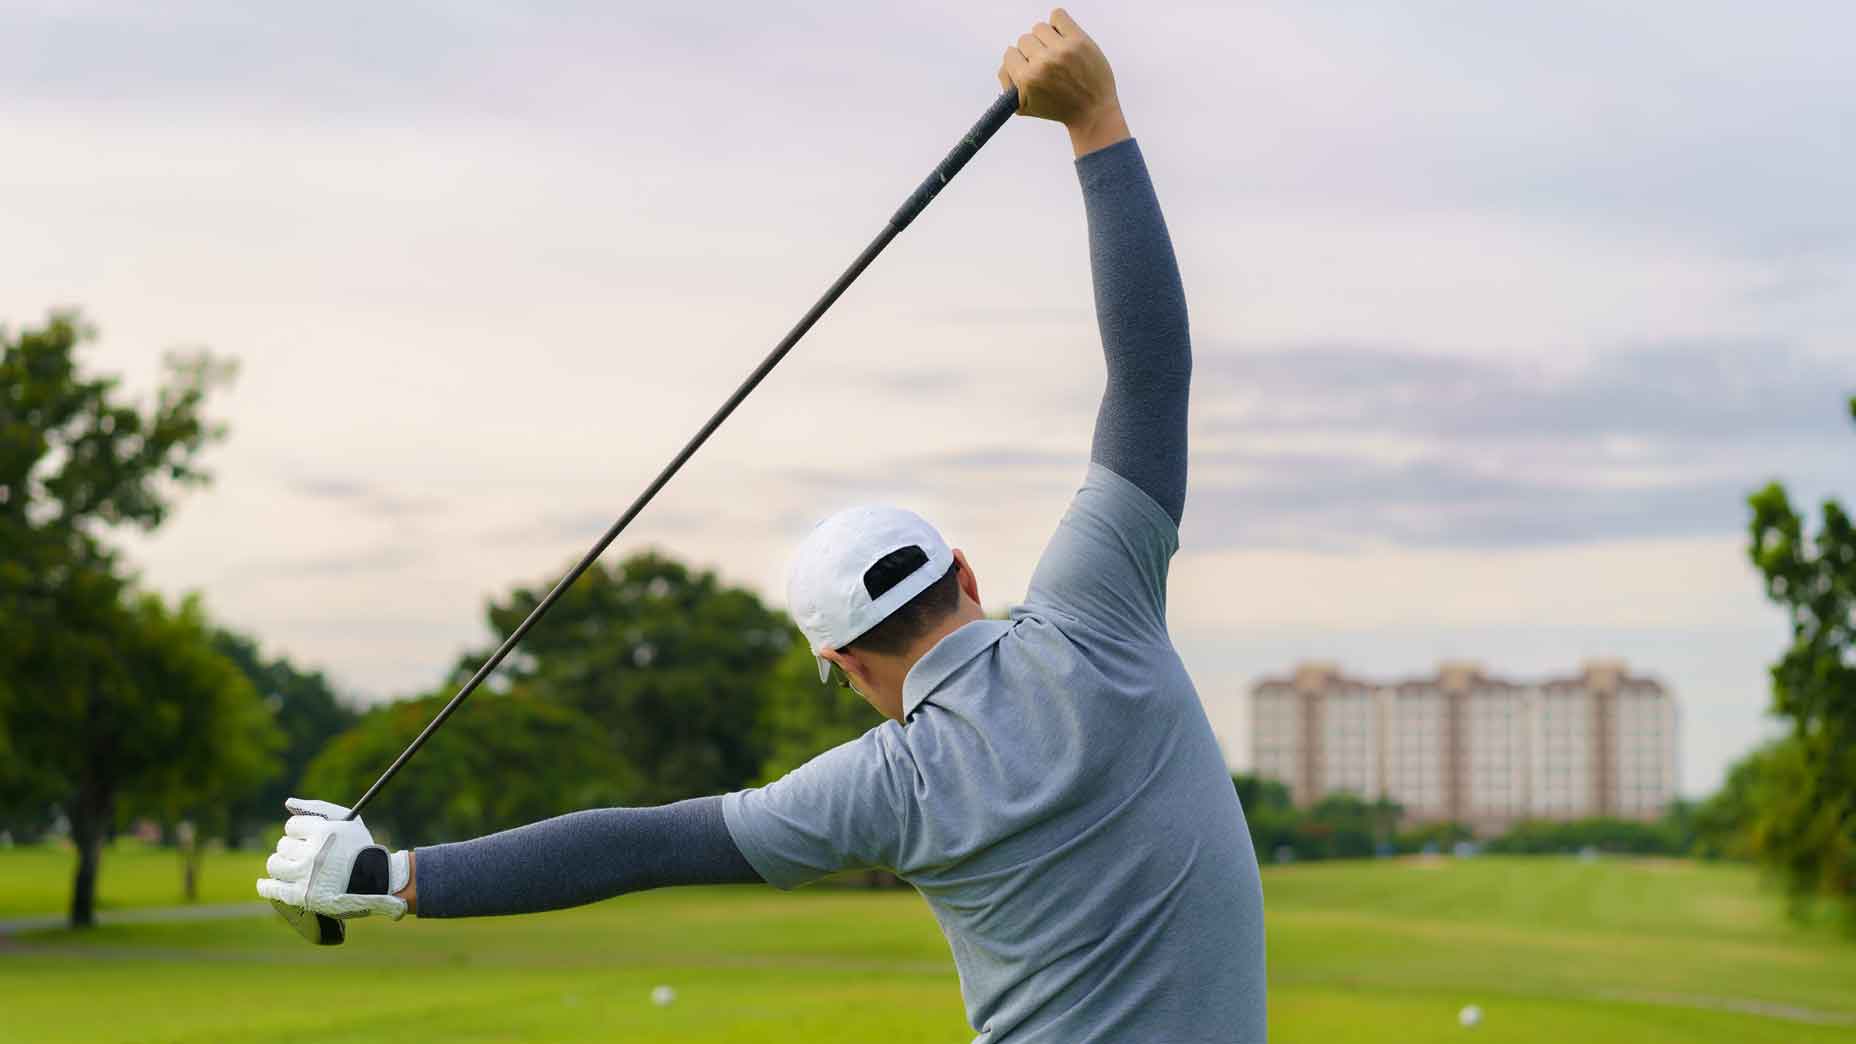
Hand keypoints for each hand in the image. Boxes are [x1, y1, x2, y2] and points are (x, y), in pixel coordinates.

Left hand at [255, 797, 410, 919]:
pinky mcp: (301, 896)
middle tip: (306, 854)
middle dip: (293, 847)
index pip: (292, 826)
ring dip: (282, 863)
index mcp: (323, 832)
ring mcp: (305, 876)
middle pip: (283, 845)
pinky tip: (265, 883)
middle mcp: (312, 854)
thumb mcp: (347, 821)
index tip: (308, 837)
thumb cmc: (360, 847)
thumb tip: (288, 802)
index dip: (300, 831)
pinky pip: (272, 888)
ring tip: (293, 866)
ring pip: (274, 864)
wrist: (376, 881)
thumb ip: (318, 807)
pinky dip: (266, 885)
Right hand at [997, 9, 1129, 155]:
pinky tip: (1062, 37)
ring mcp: (1062, 50)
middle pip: (1024, 39)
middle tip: (1046, 63)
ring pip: (1040, 28)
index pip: (1010, 54)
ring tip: (1055, 52)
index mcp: (1028, 79)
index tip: (1029, 68)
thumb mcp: (1024, 107)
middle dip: (1033, 51)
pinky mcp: (1079, 40)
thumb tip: (1007, 63)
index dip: (1019, 61)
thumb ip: (1008, 84)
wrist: (1092, 111)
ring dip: (1045, 38)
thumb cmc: (1059, 108)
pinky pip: (1058, 15)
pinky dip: (1058, 23)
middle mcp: (1043, 62)